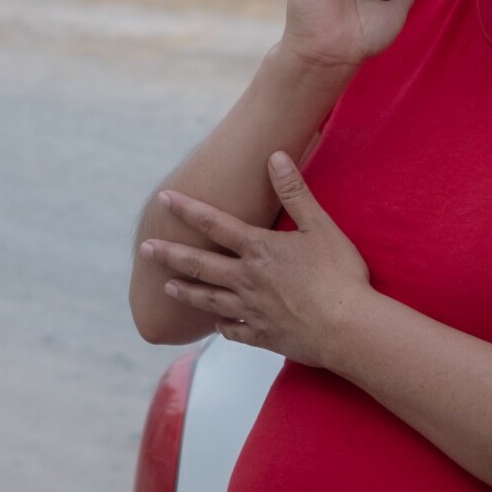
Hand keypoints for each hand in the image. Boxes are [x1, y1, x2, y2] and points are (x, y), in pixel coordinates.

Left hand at [141, 153, 376, 368]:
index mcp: (259, 250)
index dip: (187, 209)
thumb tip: (275, 155)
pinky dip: (223, 326)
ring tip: (167, 288)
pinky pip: (234, 331)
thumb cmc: (339, 275)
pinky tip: (216, 326)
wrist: (347, 327)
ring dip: (186, 292)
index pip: (214, 224)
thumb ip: (295, 192)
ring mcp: (251, 310)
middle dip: (170, 255)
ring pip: (209, 300)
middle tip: (144, 249)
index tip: (163, 200)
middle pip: (200, 265)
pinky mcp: (262, 336)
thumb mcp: (321, 227)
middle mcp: (247, 279)